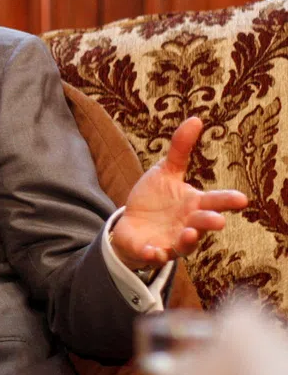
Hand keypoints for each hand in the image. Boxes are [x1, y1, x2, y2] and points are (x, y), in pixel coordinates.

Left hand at [111, 116, 247, 268]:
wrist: (132, 225)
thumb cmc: (155, 199)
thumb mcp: (165, 171)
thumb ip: (180, 149)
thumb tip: (195, 118)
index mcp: (194, 204)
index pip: (214, 201)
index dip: (227, 200)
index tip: (242, 199)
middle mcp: (188, 225)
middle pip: (203, 224)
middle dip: (210, 222)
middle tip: (217, 219)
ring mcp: (172, 240)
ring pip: (185, 244)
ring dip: (188, 240)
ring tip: (189, 232)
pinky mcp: (152, 251)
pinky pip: (155, 256)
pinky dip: (154, 255)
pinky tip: (152, 251)